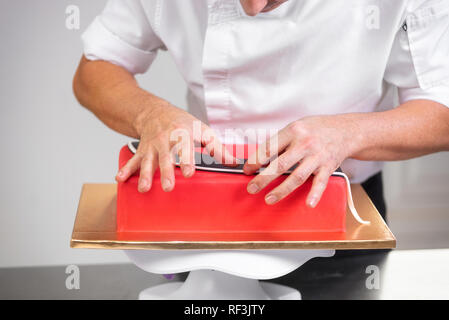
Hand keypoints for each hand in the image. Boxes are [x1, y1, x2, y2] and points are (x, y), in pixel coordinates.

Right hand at [115, 102, 235, 191]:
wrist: (156, 112)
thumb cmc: (182, 123)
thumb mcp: (202, 130)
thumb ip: (217, 147)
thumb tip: (233, 162)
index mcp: (181, 134)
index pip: (185, 148)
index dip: (187, 160)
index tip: (189, 173)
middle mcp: (165, 141)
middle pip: (165, 158)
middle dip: (166, 172)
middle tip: (169, 187)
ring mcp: (151, 147)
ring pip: (148, 161)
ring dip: (145, 175)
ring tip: (144, 188)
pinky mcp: (141, 151)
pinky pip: (132, 161)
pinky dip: (126, 170)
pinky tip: (120, 179)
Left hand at [243, 115, 358, 206]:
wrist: (346, 130)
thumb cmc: (316, 129)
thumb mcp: (296, 127)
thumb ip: (280, 141)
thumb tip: (259, 158)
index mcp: (293, 131)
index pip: (269, 148)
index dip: (255, 161)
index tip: (247, 170)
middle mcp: (305, 143)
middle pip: (280, 164)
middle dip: (263, 178)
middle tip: (251, 188)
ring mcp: (317, 156)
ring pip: (297, 176)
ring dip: (282, 190)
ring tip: (268, 199)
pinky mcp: (328, 166)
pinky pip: (320, 182)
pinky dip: (315, 194)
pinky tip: (308, 204)